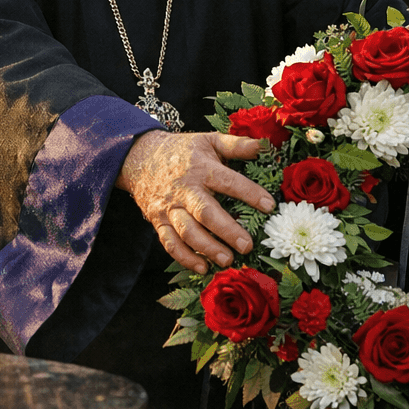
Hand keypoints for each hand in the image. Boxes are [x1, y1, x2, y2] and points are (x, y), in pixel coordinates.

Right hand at [116, 131, 274, 274]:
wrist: (139, 156)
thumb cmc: (182, 151)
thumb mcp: (208, 140)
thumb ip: (236, 145)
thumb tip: (264, 146)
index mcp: (201, 168)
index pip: (228, 181)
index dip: (249, 193)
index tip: (269, 206)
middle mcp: (185, 189)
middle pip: (205, 213)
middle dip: (227, 231)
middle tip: (247, 246)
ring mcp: (169, 207)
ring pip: (187, 232)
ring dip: (207, 248)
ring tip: (228, 260)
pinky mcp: (158, 221)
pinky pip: (169, 243)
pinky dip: (185, 258)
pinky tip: (203, 268)